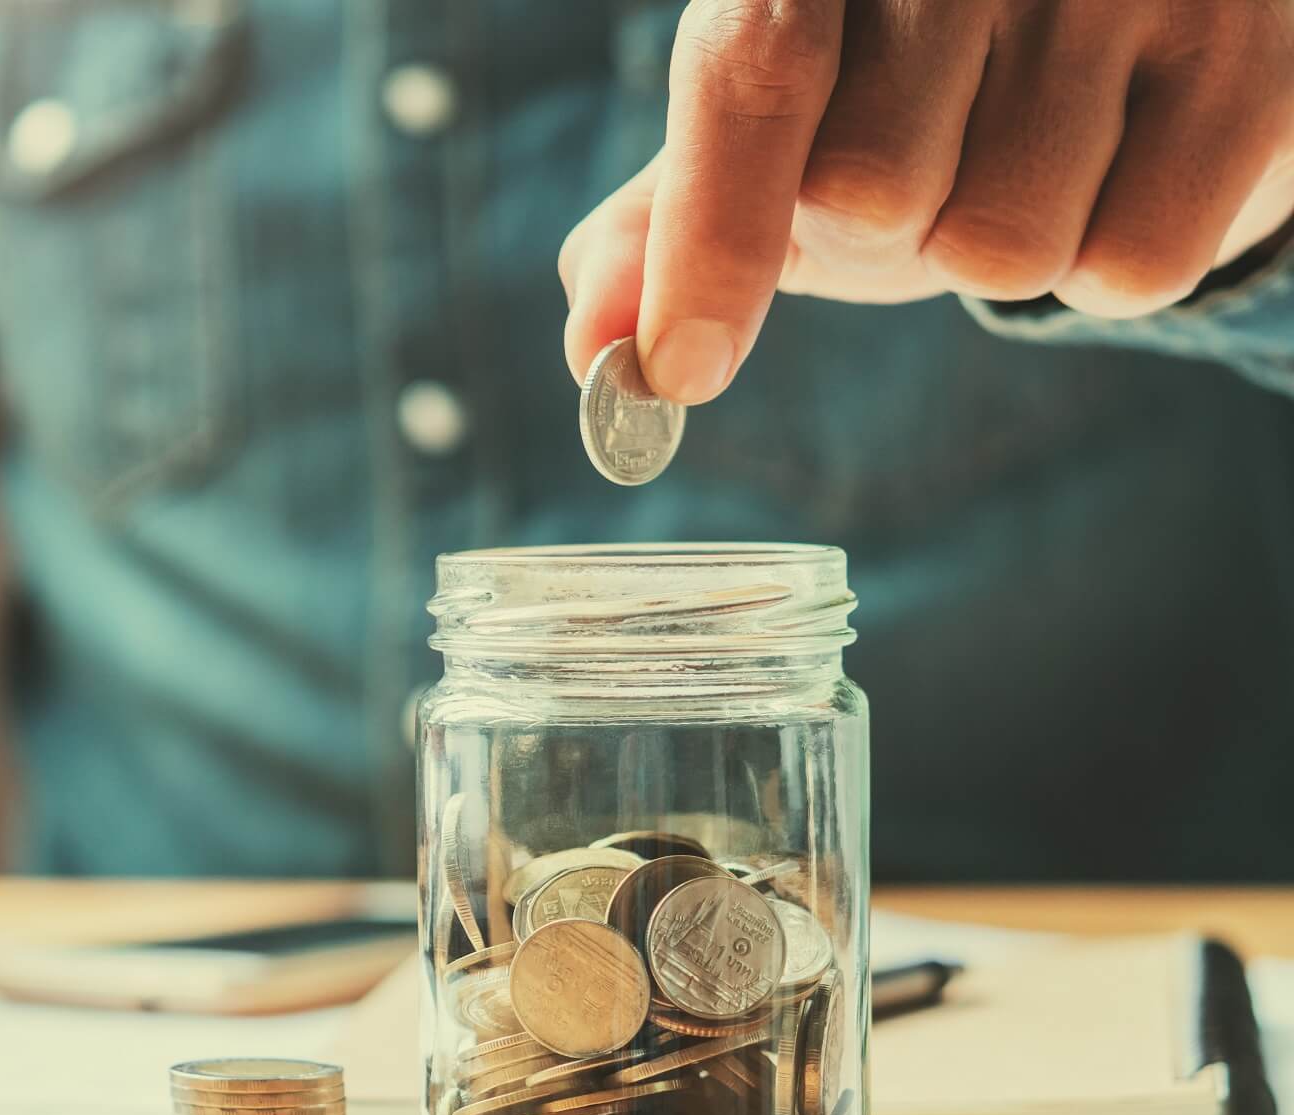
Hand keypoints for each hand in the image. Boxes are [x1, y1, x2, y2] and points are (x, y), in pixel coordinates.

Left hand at [561, 0, 1293, 400]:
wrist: (1129, 23)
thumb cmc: (919, 85)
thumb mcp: (780, 131)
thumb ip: (669, 225)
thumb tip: (596, 350)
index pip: (752, 76)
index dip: (711, 237)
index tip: (681, 370)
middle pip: (875, 195)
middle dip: (885, 226)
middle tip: (935, 153)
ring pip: (1006, 246)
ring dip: (999, 242)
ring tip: (1036, 148)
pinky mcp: (1257, 52)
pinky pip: (1133, 265)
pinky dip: (1112, 260)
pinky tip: (1124, 166)